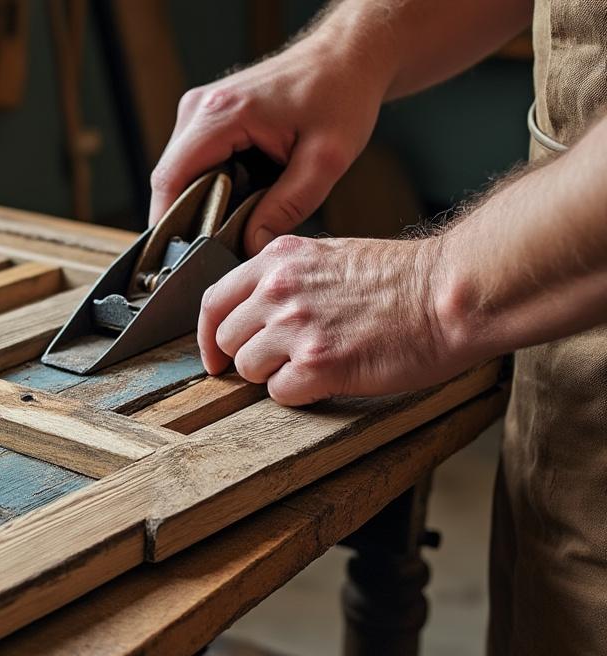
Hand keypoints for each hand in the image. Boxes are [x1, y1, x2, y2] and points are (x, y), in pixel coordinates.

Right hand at [149, 39, 390, 253]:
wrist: (347, 57)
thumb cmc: (341, 96)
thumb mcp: (326, 159)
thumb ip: (289, 206)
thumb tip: (251, 245)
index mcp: (221, 114)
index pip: (170, 180)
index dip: (171, 224)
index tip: (185, 257)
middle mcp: (199, 108)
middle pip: (170, 180)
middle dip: (190, 217)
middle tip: (221, 246)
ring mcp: (199, 109)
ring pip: (180, 173)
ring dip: (201, 200)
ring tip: (236, 220)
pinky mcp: (207, 114)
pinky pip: (193, 161)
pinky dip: (210, 184)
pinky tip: (239, 195)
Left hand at [197, 235, 468, 405]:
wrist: (450, 294)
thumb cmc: (403, 279)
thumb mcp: (329, 256)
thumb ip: (285, 278)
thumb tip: (254, 310)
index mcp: (278, 259)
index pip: (213, 302)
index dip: (208, 336)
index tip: (215, 355)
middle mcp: (278, 290)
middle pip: (226, 340)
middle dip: (249, 356)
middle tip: (284, 360)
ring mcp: (296, 327)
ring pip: (249, 370)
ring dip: (276, 376)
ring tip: (317, 364)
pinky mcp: (318, 364)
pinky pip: (280, 394)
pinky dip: (301, 394)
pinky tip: (330, 378)